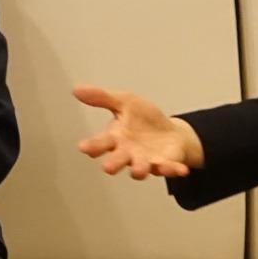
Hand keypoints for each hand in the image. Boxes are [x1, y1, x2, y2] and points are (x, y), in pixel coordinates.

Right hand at [73, 83, 203, 179]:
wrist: (171, 132)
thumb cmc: (144, 120)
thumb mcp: (124, 102)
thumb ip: (102, 98)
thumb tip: (76, 89)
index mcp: (116, 138)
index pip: (100, 142)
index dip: (92, 146)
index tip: (84, 147)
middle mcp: (128, 153)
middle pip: (117, 160)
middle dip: (113, 163)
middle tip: (107, 167)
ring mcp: (146, 161)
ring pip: (140, 168)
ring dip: (139, 169)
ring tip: (138, 170)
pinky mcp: (165, 164)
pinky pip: (168, 168)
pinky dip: (174, 170)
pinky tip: (181, 169)